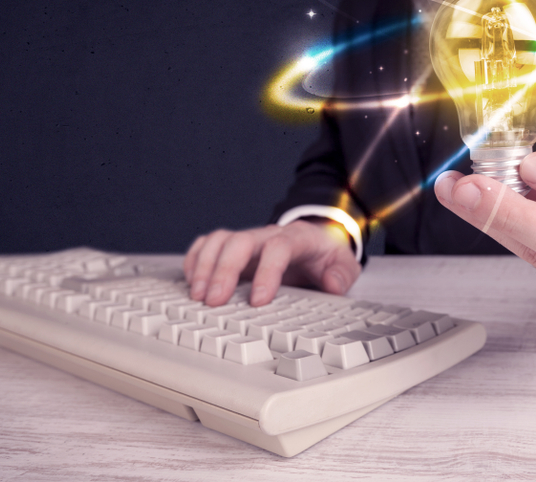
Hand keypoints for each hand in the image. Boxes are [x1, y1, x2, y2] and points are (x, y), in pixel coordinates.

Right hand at [182, 219, 360, 306]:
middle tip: (214, 301)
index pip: (279, 247)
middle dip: (225, 270)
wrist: (316, 239)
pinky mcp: (233, 246)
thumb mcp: (344, 264)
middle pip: (241, 241)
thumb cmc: (325, 255)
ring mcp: (248, 239)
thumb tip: (333, 285)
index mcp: (297, 238)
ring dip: (205, 266)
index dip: (267, 272)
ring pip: (220, 240)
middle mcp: (268, 234)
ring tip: (197, 295)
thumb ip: (342, 274)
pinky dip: (195, 259)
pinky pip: (208, 243)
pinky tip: (191, 282)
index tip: (258, 301)